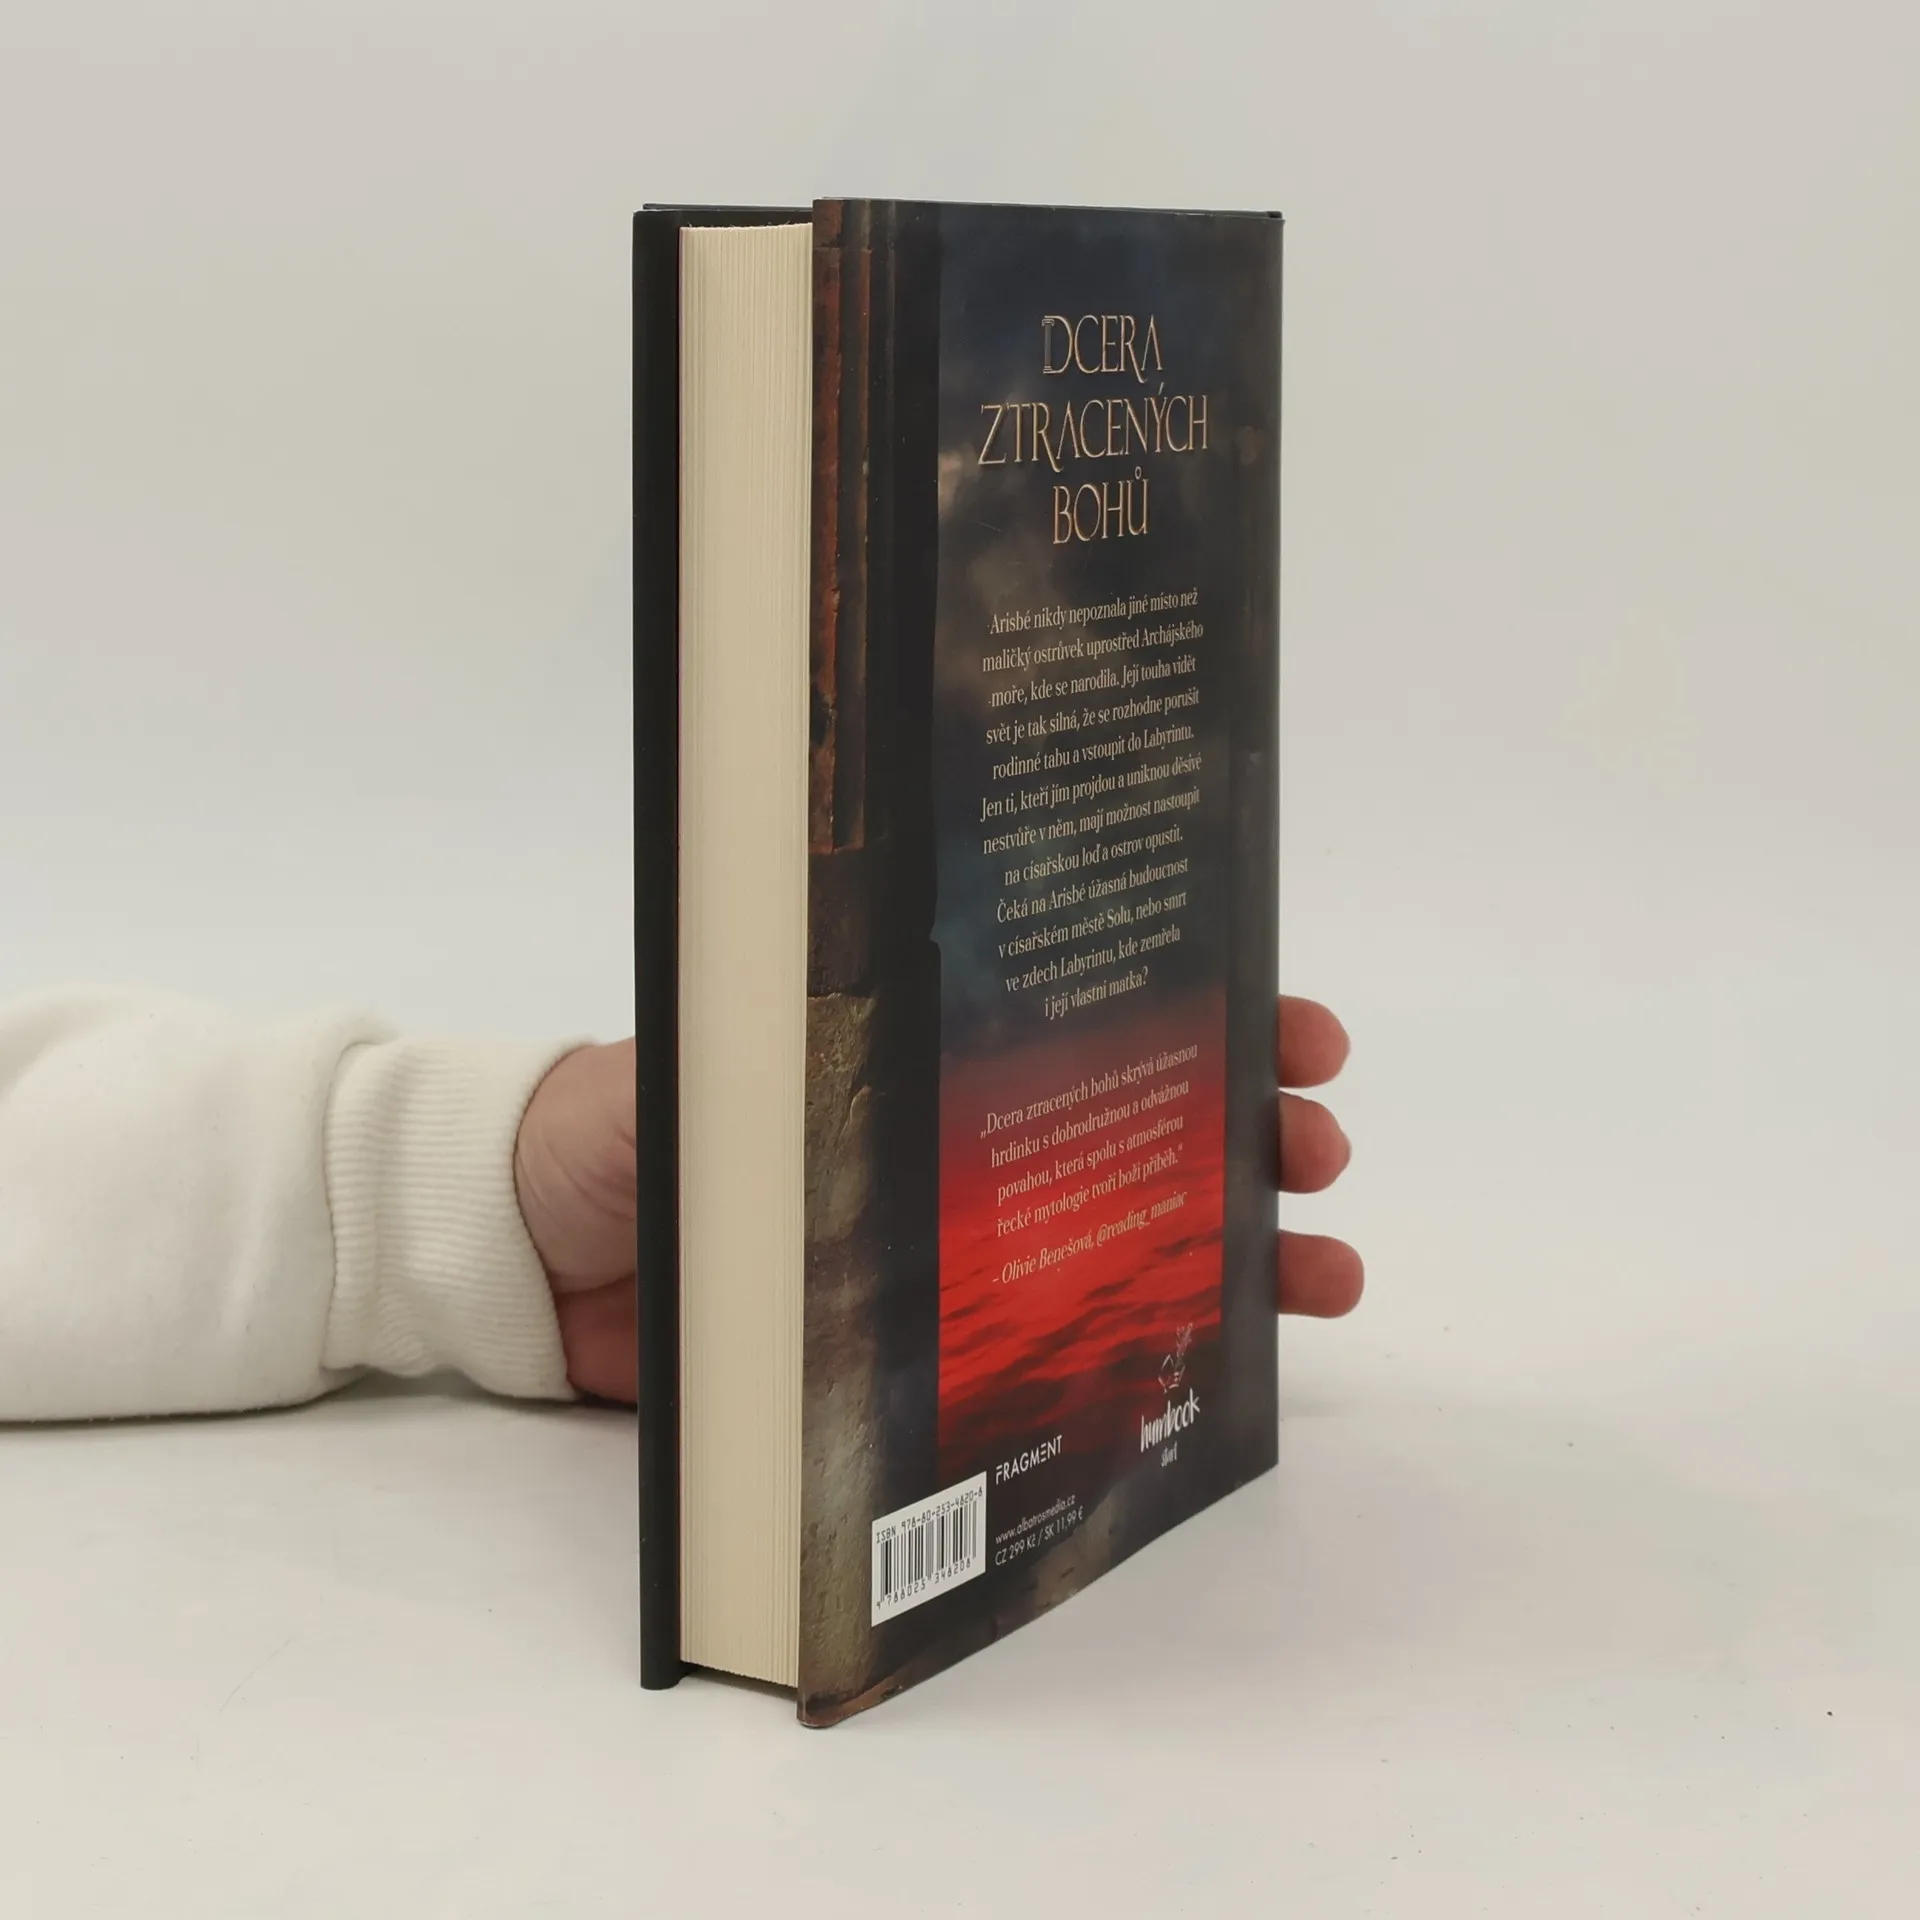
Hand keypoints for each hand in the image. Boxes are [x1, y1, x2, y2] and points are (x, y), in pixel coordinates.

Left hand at [515, 996, 1360, 1402]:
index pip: (1087, 1018)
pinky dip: (1147, 1343)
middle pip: (1136, 1122)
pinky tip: (1228, 1361)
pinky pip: (1056, 1342)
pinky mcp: (922, 1340)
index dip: (1204, 1015)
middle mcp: (955, 1136)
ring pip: (1126, 1232)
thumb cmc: (611, 1126)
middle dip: (1248, 1128)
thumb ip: (793, 1059)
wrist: (524, 1246)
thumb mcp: (710, 1064)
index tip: (1294, 1031)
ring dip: (1238, 1244)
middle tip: (1314, 1146)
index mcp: (921, 1045)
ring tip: (1325, 1270)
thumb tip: (909, 1064)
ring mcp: (949, 1241)